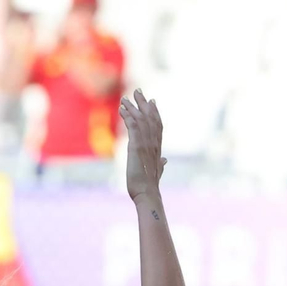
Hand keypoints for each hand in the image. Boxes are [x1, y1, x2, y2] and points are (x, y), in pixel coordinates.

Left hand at [121, 88, 165, 202]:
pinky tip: (122, 109)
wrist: (147, 194)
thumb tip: (165, 161)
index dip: (155, 112)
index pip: (158, 126)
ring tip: (125, 98)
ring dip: (133, 107)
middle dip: (144, 104)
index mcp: (158, 149)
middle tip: (138, 91)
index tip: (152, 101)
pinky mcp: (136, 146)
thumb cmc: (150, 187)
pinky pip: (133, 126)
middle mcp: (154, 144)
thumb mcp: (156, 172)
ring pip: (141, 119)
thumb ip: (161, 164)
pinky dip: (127, 115)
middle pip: (151, 118)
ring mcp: (146, 144)